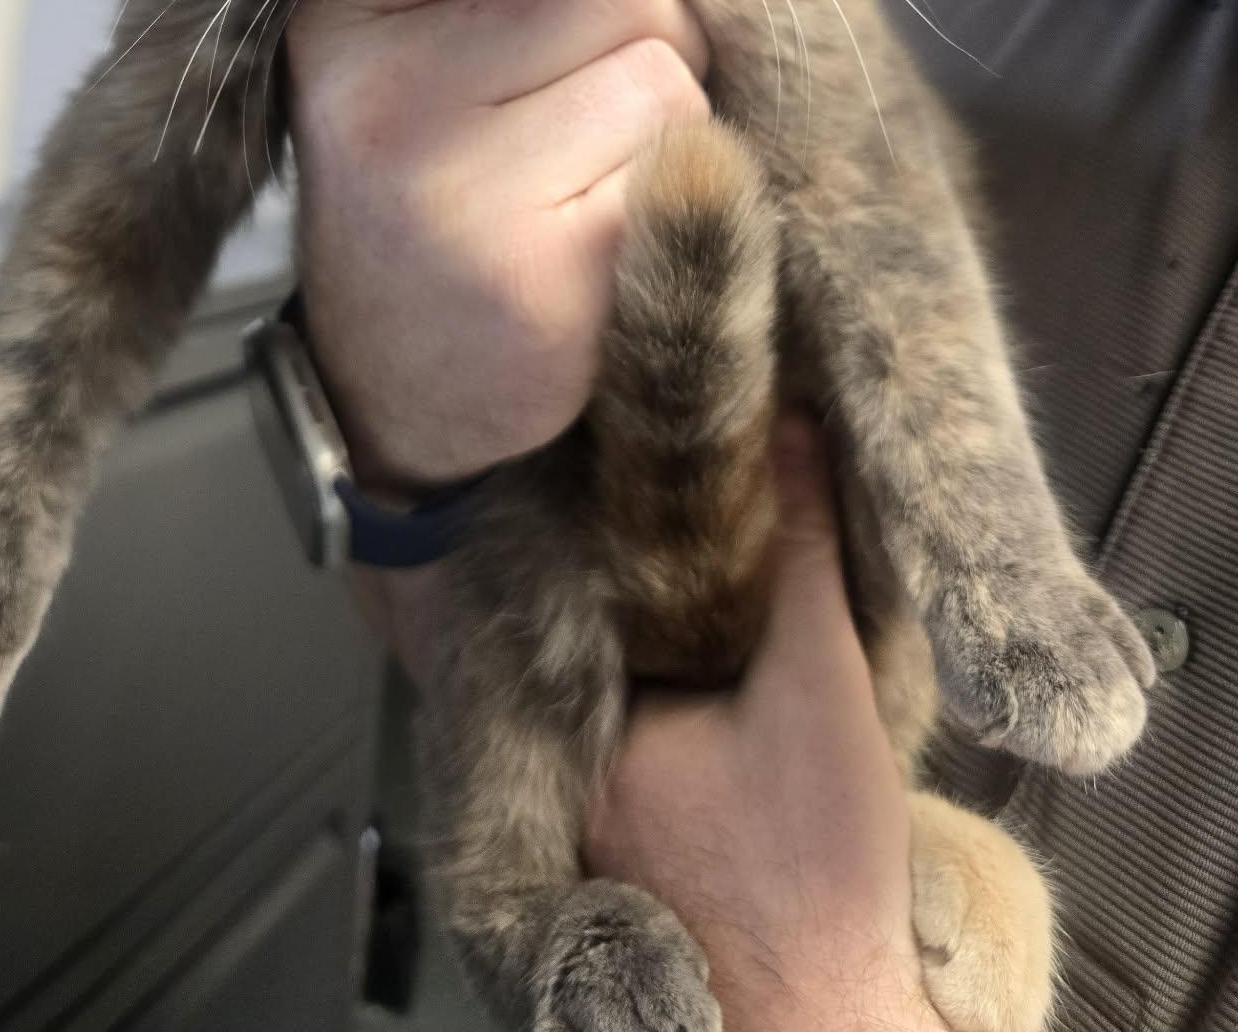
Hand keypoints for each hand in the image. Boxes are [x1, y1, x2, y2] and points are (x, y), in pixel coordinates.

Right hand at [286, 0, 708, 490]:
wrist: (391, 387)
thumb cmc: (429, 185)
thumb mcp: (405, 53)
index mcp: (342, 18)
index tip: (532, 29)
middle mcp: (382, 98)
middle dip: (641, 43)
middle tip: (571, 121)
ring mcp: (460, 193)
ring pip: (669, 76)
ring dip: (663, 128)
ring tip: (578, 186)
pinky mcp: (546, 279)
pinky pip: (689, 173)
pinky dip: (671, 205)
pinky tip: (596, 248)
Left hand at [588, 417, 942, 1031]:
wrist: (831, 1018)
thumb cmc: (825, 872)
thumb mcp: (824, 688)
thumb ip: (805, 560)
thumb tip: (793, 435)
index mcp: (604, 734)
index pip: (610, 609)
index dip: (643, 557)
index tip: (666, 501)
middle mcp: (578, 785)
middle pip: (613, 665)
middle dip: (653, 618)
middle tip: (694, 556)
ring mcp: (595, 839)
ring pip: (624, 723)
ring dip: (659, 683)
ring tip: (710, 631)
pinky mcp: (626, 880)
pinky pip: (636, 777)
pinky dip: (667, 745)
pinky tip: (712, 730)